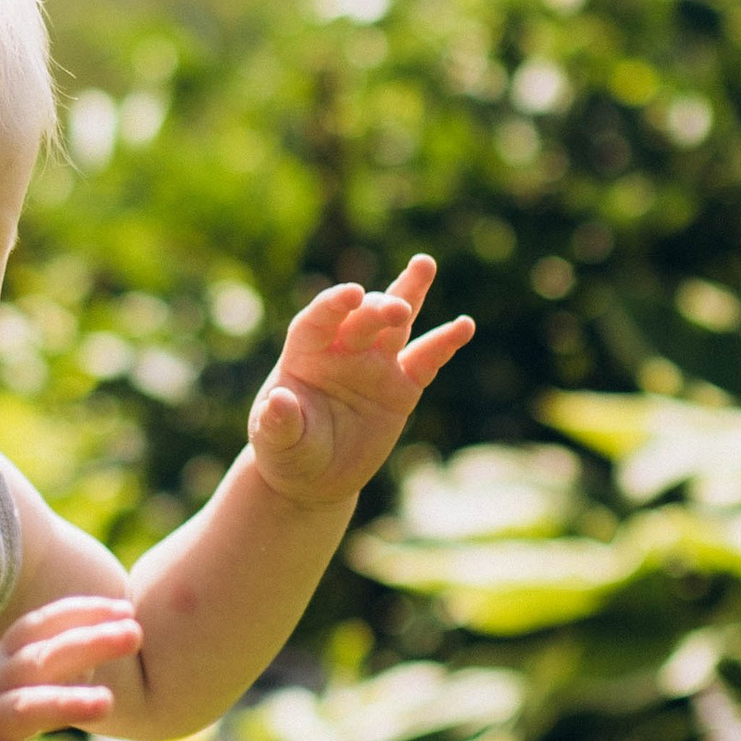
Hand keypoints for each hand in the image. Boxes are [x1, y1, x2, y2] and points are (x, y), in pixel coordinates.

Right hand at [0, 596, 142, 740]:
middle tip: (135, 632)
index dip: (78, 613)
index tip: (123, 605)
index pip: (36, 629)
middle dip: (85, 643)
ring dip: (63, 702)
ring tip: (107, 703)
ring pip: (20, 710)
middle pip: (37, 659)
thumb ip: (40, 668)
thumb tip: (94, 658)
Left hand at [249, 257, 473, 508]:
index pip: (318, 320)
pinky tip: (464, 326)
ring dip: (409, 293)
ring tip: (424, 264)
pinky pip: (426, 360)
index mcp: (306, 354)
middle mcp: (342, 350)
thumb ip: (277, 422)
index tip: (351, 293)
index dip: (333, 304)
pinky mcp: (402, 387)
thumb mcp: (276, 441)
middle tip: (398, 309)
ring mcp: (375, 365)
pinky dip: (445, 343)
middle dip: (379, 309)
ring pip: (395, 324)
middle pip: (362, 318)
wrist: (315, 476)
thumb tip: (278, 400)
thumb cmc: (287, 452)